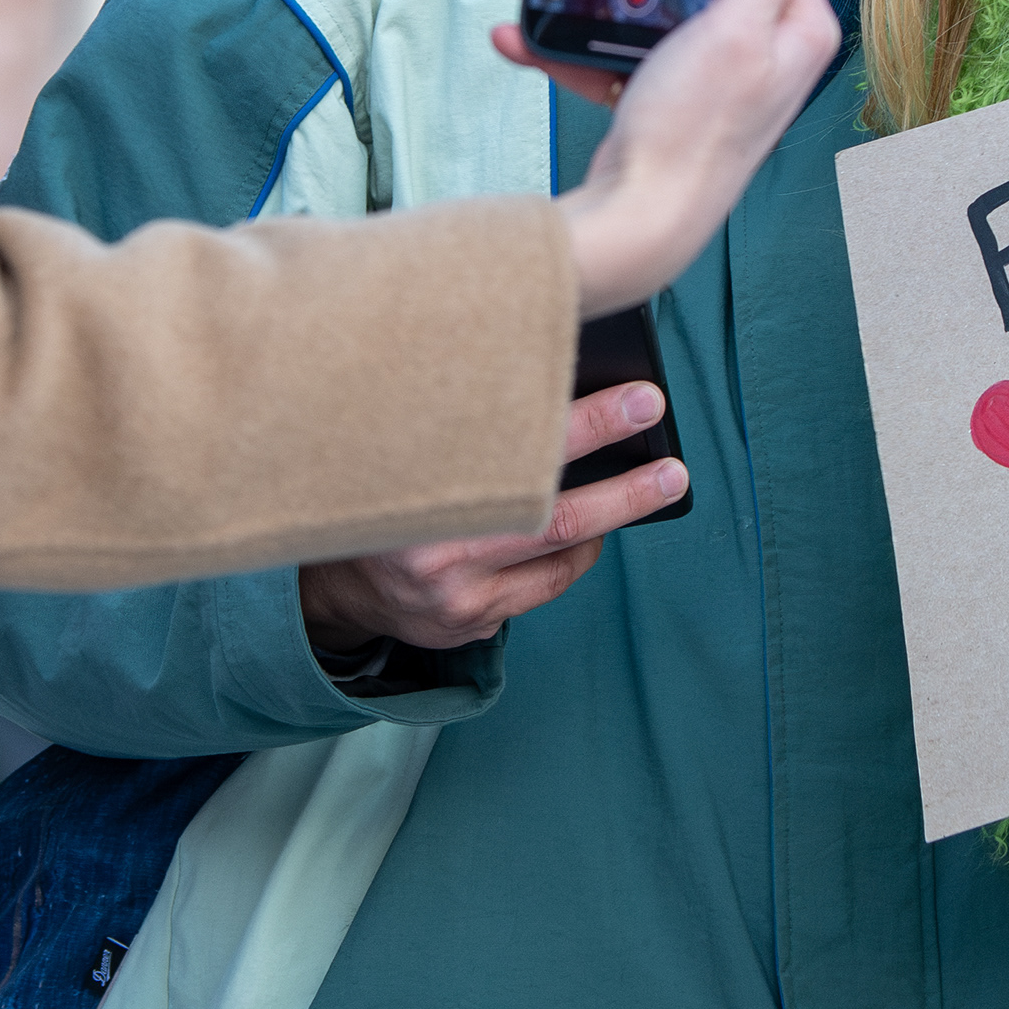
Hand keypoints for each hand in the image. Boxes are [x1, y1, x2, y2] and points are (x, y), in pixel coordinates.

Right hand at [297, 378, 684, 651]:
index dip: (590, 422)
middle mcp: (437, 547)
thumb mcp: (409, 445)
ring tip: (648, 488)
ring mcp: (456, 595)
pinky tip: (586, 531)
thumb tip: (554, 384)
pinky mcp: (469, 624)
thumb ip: (470, 425)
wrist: (334, 583)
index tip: (644, 399)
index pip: (523, 449)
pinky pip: (543, 588)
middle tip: (674, 468)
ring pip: (560, 558)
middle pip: (556, 516)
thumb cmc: (386, 492)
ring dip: (609, 522)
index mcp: (422, 484)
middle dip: (627, 490)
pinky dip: (572, 555)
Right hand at [531, 0, 839, 316]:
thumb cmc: (692, 132)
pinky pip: (617, 60)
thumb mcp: (734, 30)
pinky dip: (574, 51)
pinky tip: (526, 36)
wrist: (636, 220)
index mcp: (795, 33)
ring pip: (648, 18)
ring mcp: (710, 82)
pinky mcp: (666, 105)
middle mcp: (761, 57)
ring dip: (586, 2)